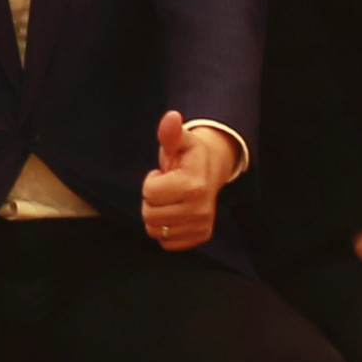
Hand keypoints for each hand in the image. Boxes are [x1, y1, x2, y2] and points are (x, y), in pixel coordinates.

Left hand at [138, 110, 235, 251]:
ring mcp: (201, 225)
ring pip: (155, 230)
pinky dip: (165, 230)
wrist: (212, 171)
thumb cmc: (189, 156)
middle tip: (166, 188)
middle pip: (150, 214)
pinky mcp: (200, 236)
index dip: (151, 181)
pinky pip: (166, 243)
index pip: (149, 192)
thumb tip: (171, 117)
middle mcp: (200, 209)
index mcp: (193, 185)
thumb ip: (170, 133)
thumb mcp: (179, 141)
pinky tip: (174, 214)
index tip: (165, 174)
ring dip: (156, 215)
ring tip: (170, 200)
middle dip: (152, 199)